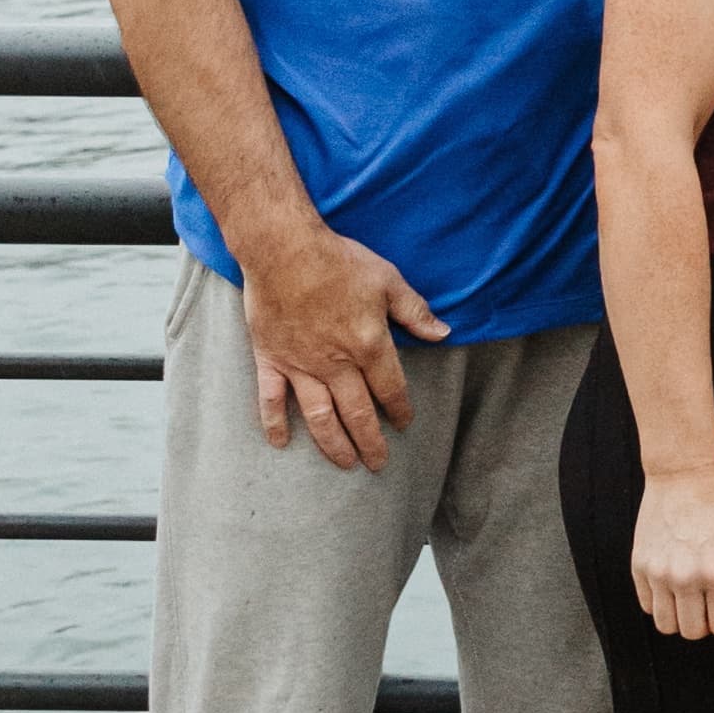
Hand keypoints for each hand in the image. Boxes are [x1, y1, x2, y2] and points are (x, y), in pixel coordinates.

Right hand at [237, 223, 450, 470]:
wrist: (283, 249)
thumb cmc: (339, 261)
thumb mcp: (388, 281)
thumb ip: (415, 312)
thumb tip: (443, 333)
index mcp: (369, 345)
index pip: (390, 388)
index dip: (399, 409)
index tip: (404, 423)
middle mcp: (336, 363)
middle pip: (357, 412)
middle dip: (371, 441)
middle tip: (378, 463)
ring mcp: (301, 365)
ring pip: (319, 415)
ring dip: (333, 443)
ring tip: (345, 463)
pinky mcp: (271, 359)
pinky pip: (271, 399)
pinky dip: (274, 422)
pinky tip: (280, 443)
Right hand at [629, 464, 713, 639]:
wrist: (684, 475)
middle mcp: (686, 577)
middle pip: (693, 632)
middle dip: (706, 621)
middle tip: (711, 596)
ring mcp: (658, 572)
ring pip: (666, 625)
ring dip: (682, 617)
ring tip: (692, 593)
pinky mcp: (639, 566)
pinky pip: (647, 607)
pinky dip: (661, 603)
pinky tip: (673, 582)